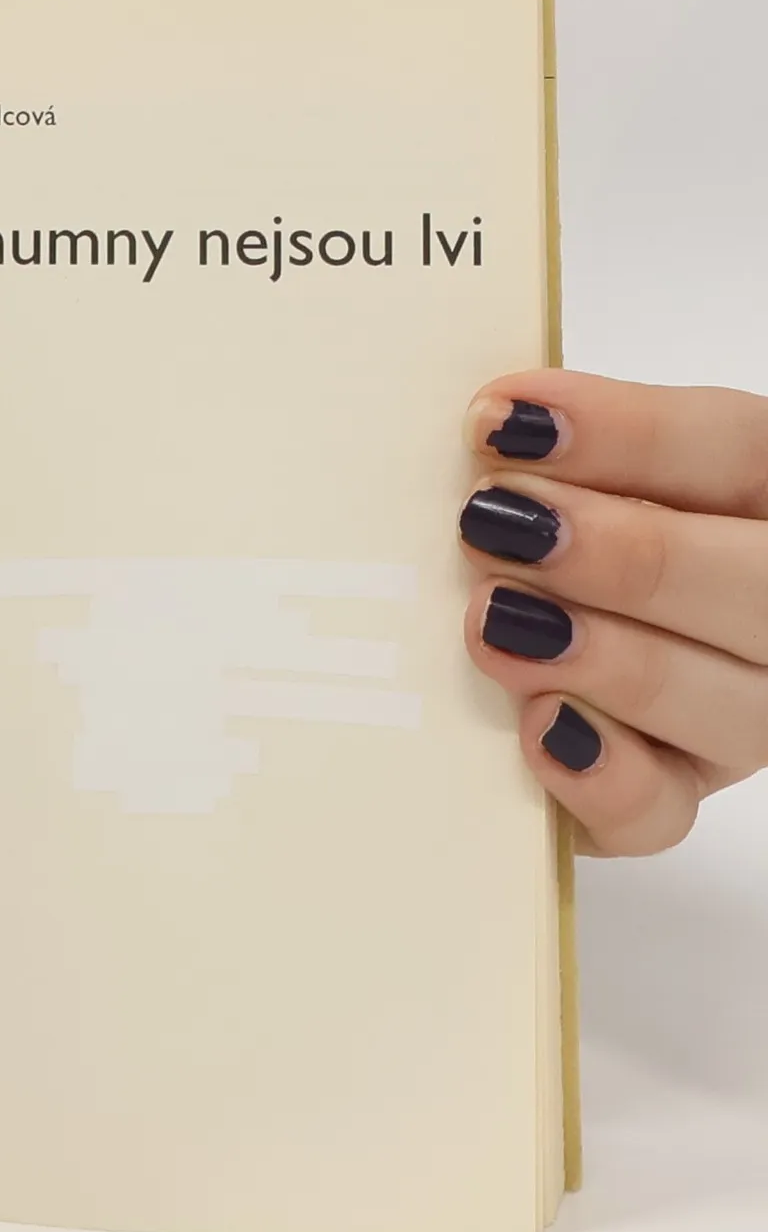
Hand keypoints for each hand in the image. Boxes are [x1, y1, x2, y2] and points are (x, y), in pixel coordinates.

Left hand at [461, 369, 767, 855]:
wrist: (534, 640)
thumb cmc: (552, 536)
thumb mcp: (569, 474)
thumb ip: (561, 453)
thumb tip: (498, 425)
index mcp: (763, 501)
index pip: (741, 450)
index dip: (633, 434)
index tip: (508, 421)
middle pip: (759, 585)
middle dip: (628, 554)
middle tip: (496, 525)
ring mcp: (740, 714)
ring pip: (730, 706)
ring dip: (609, 658)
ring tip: (492, 619)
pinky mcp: (673, 795)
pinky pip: (661, 809)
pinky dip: (602, 774)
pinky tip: (536, 726)